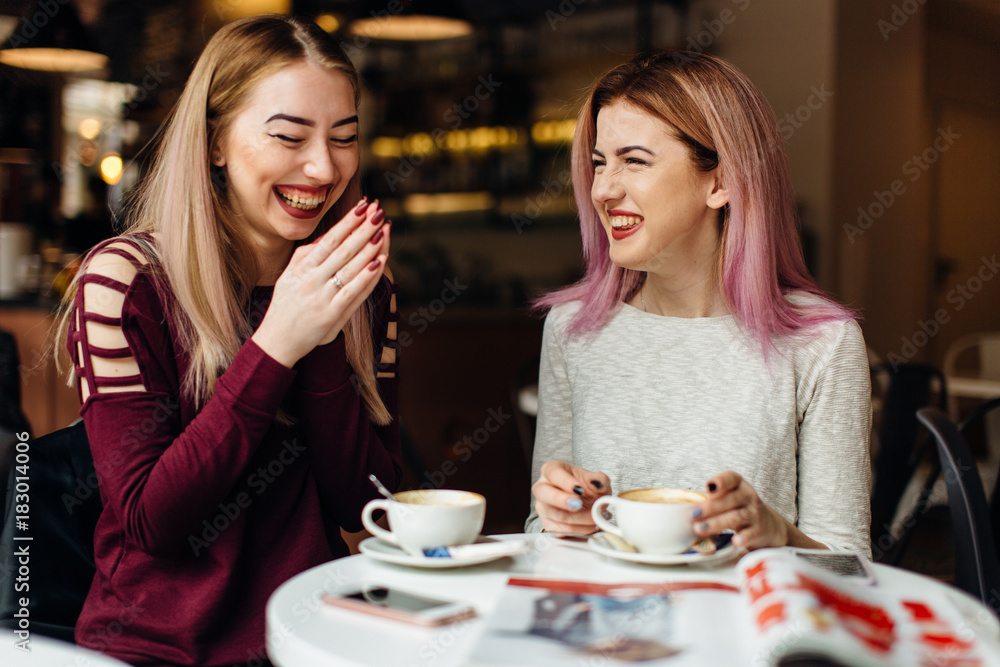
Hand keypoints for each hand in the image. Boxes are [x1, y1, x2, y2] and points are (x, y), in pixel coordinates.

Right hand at [253, 198, 389, 367]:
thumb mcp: (290, 276)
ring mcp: (322, 296)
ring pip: (350, 267)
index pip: (330, 238)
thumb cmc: (286, 306)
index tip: (364, 206)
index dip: (348, 221)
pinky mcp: (331, 314)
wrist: (277, 340)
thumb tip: (325, 237)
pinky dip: (368, 276)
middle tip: (379, 210)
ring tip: (383, 229)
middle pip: (343, 248)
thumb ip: (306, 256)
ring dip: (369, 247)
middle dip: (363, 228)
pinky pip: (353, 291)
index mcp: (302, 267)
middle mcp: (312, 279)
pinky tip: (381, 262)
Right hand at [532, 460, 610, 534]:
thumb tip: (598, 483)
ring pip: (557, 515)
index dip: (565, 482)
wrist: (586, 502)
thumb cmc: (585, 486)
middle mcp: (542, 488)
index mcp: (551, 470)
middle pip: (545, 494)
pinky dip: (580, 530)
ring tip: (595, 515)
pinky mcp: (548, 525)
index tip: (579, 489)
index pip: (553, 473)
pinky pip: (562, 531)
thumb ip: (599, 479)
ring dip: (580, 518)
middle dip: (563, 501)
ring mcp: (543, 508)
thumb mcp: (595, 478)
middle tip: (579, 504)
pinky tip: (590, 525)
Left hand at [689, 471, 791, 549]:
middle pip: (729, 500)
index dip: (720, 482)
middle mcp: (747, 497)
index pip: (731, 478)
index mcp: (738, 485)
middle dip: (709, 507)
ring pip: (735, 517)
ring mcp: (754, 514)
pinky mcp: (758, 531)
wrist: (769, 525)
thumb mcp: (728, 498)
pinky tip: (735, 541)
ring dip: (717, 523)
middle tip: (692, 514)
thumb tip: (679, 508)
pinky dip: (743, 538)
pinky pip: (750, 534)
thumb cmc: (739, 508)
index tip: (708, 486)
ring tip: (700, 528)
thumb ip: (710, 499)